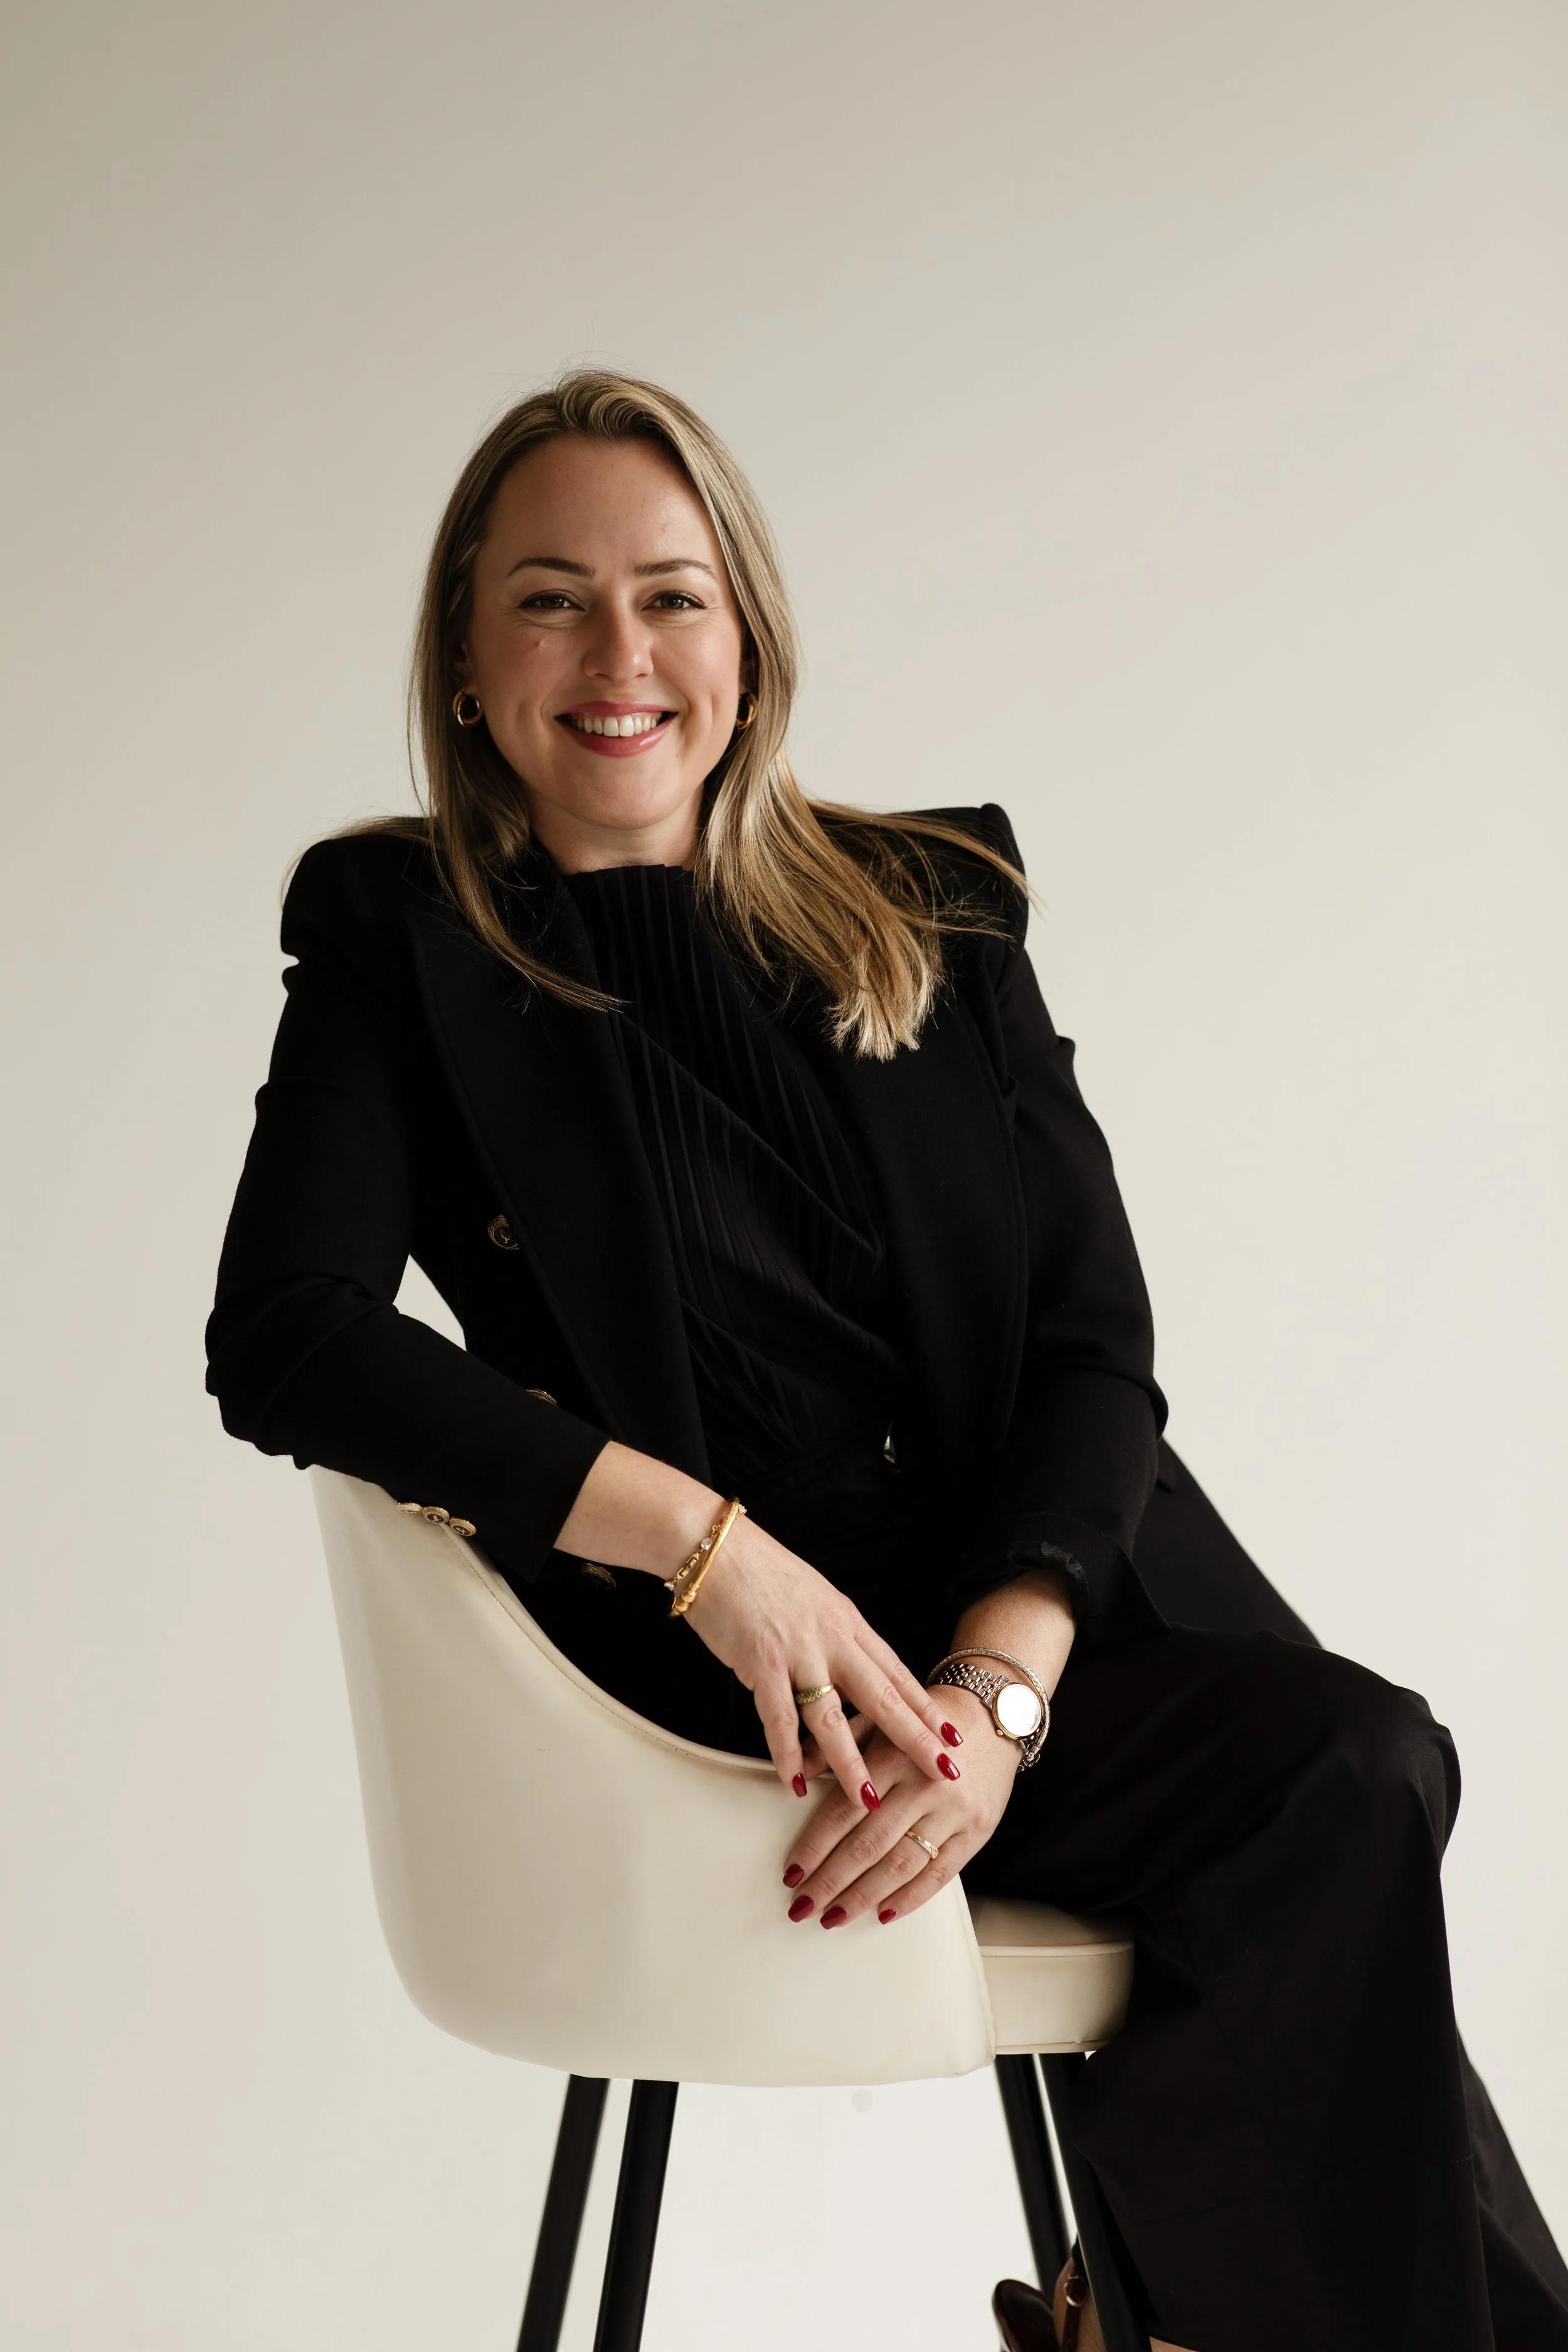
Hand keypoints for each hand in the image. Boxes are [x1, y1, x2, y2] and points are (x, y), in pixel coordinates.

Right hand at [684, 1514, 963, 1809]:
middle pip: (882, 1697)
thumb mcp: (814, 1596)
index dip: (925, 1706)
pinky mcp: (761, 1662)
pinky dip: (786, 1752)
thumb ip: (834, 1633)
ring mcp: (797, 1651)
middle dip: (915, 1738)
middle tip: (943, 1770)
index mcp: (847, 1621)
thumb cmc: (760, 1571)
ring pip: (833, 1717)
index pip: (896, 1671)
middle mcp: (831, 1638)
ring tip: (869, 1798)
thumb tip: (850, 1664)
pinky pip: (778, 1718)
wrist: (717, 1550)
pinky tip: (794, 1780)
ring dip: (851, 1762)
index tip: (951, 1734)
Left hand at [778, 1688, 1020, 1927]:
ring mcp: (954, 1812)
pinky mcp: (977, 1831)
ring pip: (901, 1865)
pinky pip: (940, 1874)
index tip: (792, 1872)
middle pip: (868, 1845)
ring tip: (835, 1915)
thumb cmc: (926, 1717)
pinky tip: (883, 1912)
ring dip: (863, 1897)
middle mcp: (924, 1786)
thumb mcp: (877, 1718)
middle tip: (803, 1905)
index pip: (844, 1811)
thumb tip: (798, 1774)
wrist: (991, 1713)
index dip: (814, 1846)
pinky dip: (910, 1898)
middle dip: (830, 1881)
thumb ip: (838, 1746)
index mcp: (894, 1755)